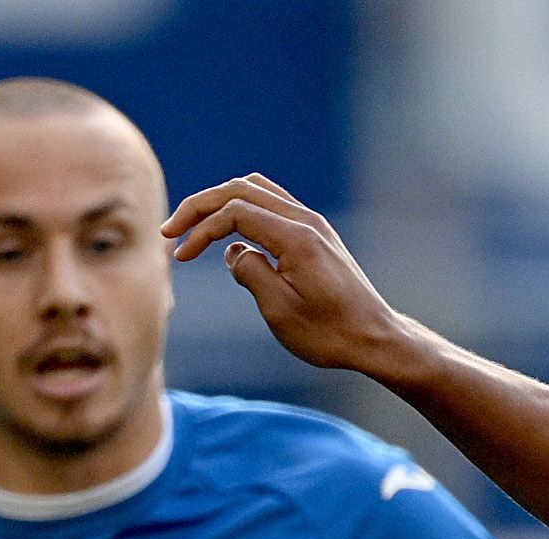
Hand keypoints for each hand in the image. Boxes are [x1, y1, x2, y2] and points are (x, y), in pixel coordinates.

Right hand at [164, 173, 420, 379]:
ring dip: (221, 203)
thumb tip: (234, 252)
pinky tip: (229, 232)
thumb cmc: (330, 334)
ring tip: (195, 227)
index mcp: (297, 238)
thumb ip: (250, 273)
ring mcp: (314, 224)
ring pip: (256, 190)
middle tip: (172, 231)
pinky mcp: (316, 234)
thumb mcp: (280, 311)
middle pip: (241, 189)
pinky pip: (272, 204)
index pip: (235, 212)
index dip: (201, 229)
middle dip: (201, 206)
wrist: (376, 340)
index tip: (181, 256)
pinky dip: (243, 209)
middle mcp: (307, 222)